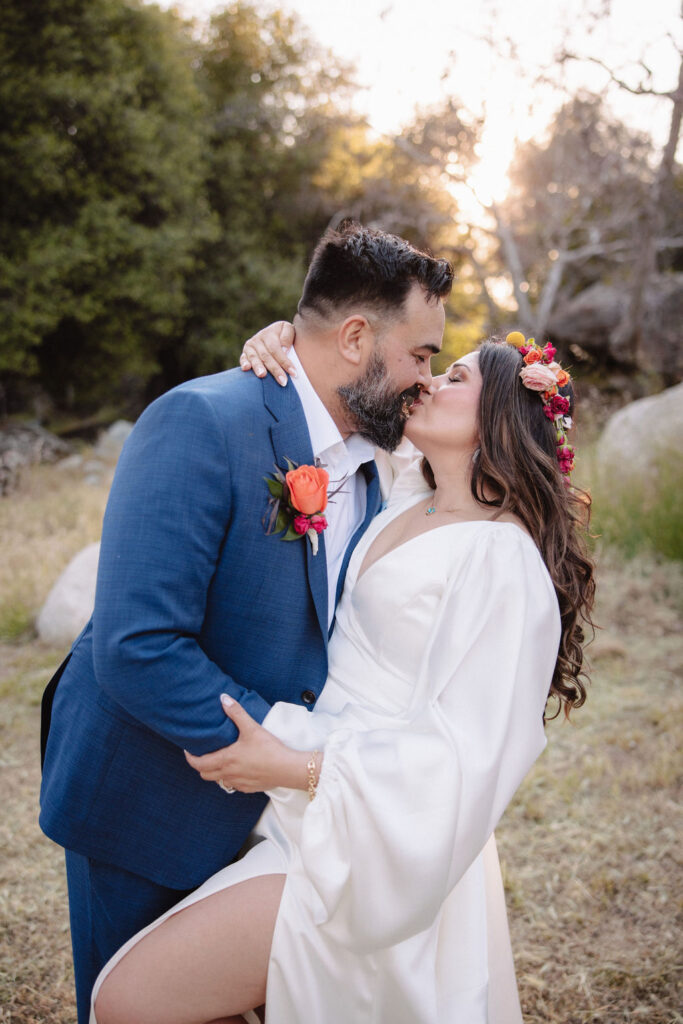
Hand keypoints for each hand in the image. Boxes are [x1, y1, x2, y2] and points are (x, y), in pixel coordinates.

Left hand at [184, 694, 310, 792]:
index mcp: (226, 760)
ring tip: (220, 760)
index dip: (190, 758)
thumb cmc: (269, 749)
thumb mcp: (251, 728)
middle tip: (202, 754)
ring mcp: (239, 783)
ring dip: (215, 772)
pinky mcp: (249, 788)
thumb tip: (223, 698)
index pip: (198, 764)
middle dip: (200, 766)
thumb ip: (236, 713)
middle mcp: (229, 774)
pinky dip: (230, 777)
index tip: (188, 750)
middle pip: (205, 775)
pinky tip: (238, 768)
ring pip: (219, 781)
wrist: (288, 769)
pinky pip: (233, 785)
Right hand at [239, 321, 295, 384]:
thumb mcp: (288, 329)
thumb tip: (284, 349)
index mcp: (269, 334)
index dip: (285, 361)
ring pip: (254, 358)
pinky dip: (244, 363)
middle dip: (275, 369)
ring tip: (262, 375)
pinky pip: (243, 359)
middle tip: (283, 381)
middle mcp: (257, 340)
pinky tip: (246, 369)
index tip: (294, 373)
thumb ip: (287, 336)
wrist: (273, 333)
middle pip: (266, 356)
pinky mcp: (245, 354)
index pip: (276, 349)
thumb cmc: (284, 335)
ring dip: (258, 367)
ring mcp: (250, 347)